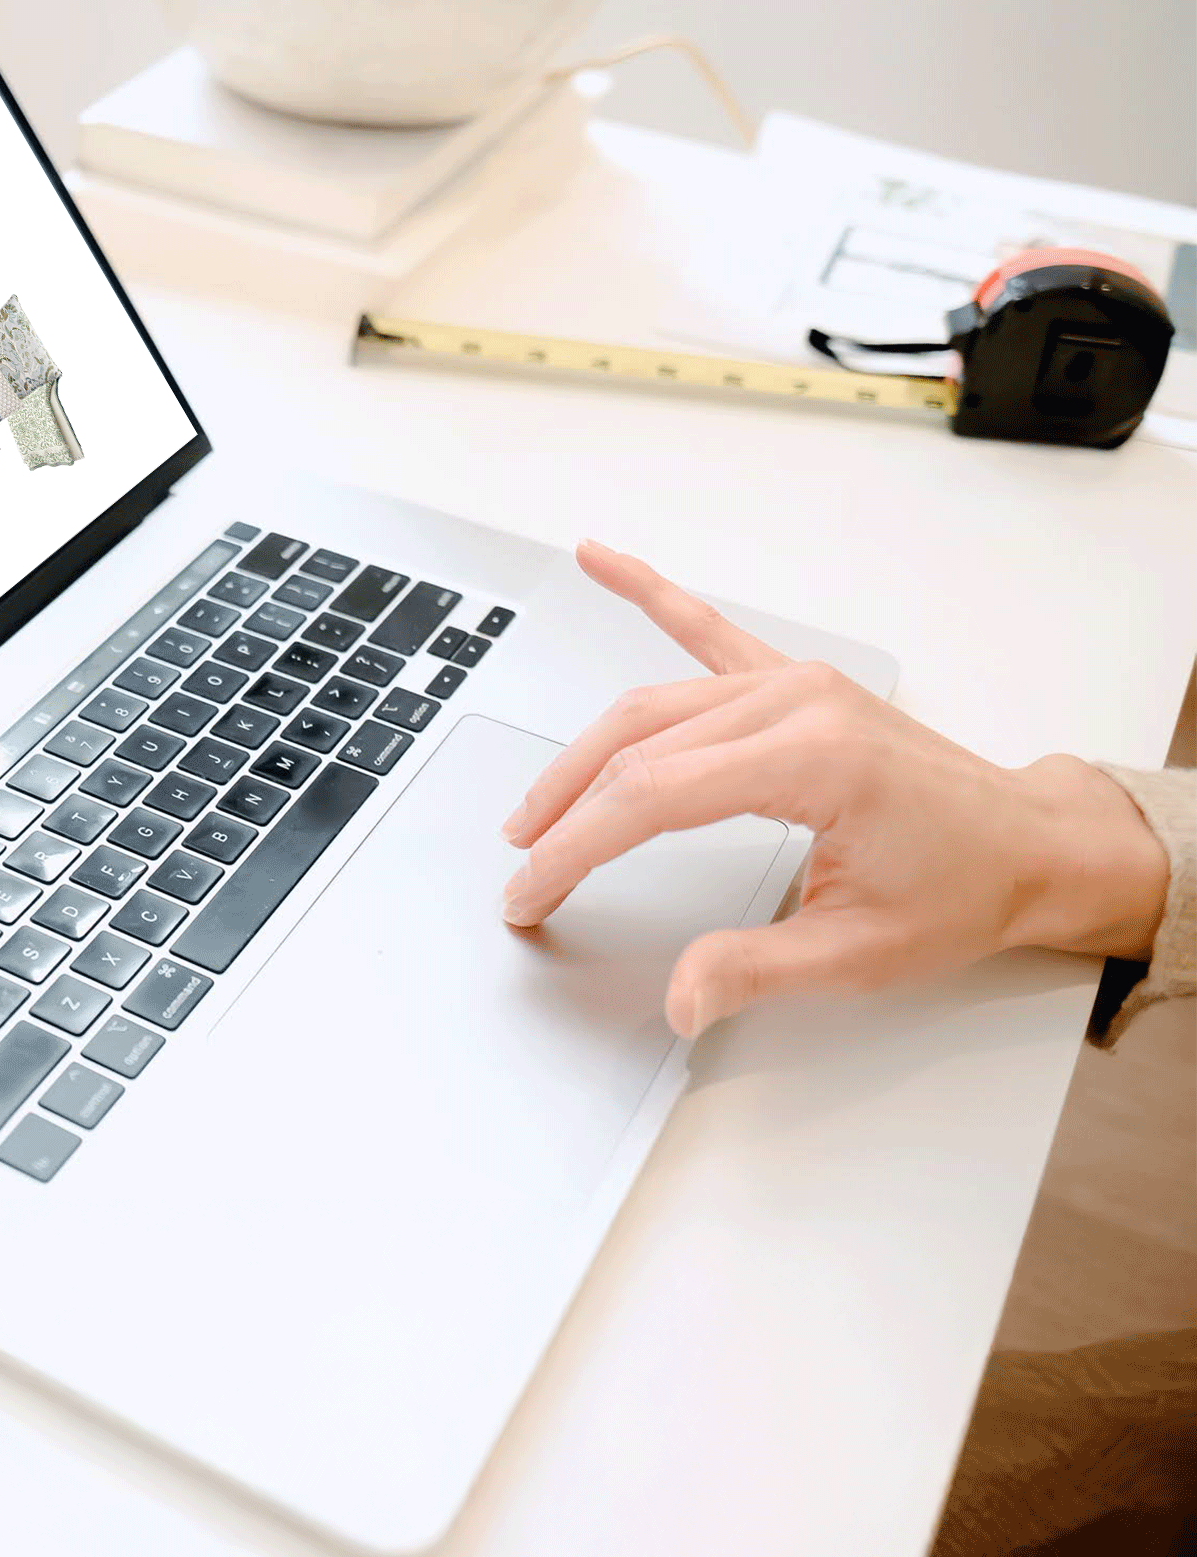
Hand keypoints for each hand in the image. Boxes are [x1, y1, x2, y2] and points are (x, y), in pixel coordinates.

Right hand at [499, 541, 1167, 1037]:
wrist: (1033, 844)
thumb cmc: (962, 890)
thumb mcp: (861, 954)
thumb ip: (756, 969)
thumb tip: (679, 998)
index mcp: (812, 762)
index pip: (652, 799)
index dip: (576, 850)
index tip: (532, 893)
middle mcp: (796, 704)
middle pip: (639, 752)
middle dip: (565, 815)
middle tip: (523, 869)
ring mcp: (793, 684)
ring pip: (652, 709)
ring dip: (582, 756)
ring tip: (533, 809)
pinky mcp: (792, 682)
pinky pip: (705, 632)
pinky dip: (649, 593)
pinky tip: (599, 558)